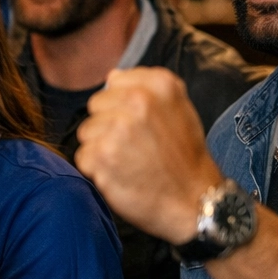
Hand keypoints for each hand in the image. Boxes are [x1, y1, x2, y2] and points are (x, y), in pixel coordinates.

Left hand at [74, 68, 224, 244]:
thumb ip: (147, 88)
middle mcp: (138, 102)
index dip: (122, 106)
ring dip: (100, 149)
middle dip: (108, 126)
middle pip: (95, 107)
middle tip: (133, 147)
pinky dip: (96, 170)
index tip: (139, 125)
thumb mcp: (180, 110)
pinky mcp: (102, 156)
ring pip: (86, 133)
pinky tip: (120, 176)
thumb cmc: (185, 158)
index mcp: (159, 85)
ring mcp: (118, 129)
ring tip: (128, 162)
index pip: (114, 83)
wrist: (194, 202)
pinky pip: (83, 157)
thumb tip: (111, 76)